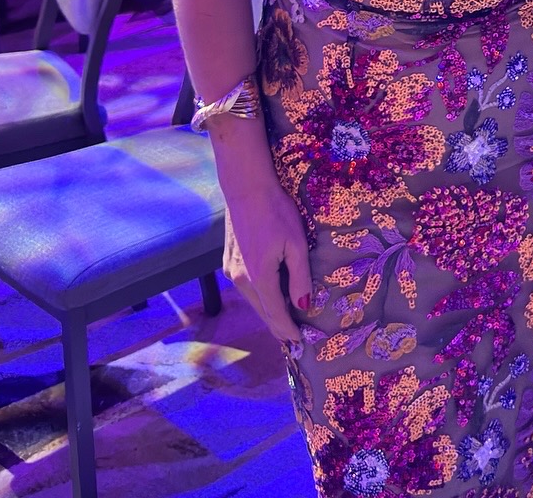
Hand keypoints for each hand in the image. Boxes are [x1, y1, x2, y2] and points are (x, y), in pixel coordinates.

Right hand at [221, 180, 312, 343]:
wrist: (248, 190)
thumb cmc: (277, 212)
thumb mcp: (296, 244)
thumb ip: (300, 277)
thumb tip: (303, 306)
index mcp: (259, 278)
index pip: (276, 314)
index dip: (288, 330)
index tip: (299, 343)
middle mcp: (240, 280)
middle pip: (263, 311)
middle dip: (279, 326)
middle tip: (295, 339)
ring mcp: (231, 272)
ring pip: (254, 301)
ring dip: (269, 312)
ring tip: (286, 322)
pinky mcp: (229, 263)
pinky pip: (247, 288)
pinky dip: (261, 298)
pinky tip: (272, 298)